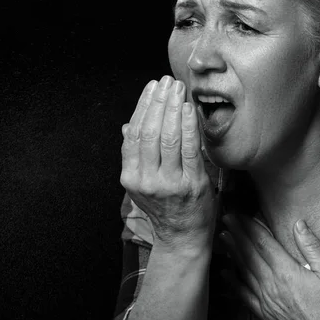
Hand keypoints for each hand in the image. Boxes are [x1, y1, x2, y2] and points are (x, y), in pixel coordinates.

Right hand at [120, 75, 217, 251]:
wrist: (183, 238)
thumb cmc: (165, 207)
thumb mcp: (142, 183)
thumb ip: (135, 155)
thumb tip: (127, 126)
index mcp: (131, 177)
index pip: (134, 134)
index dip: (142, 107)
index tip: (152, 88)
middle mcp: (146, 180)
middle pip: (149, 132)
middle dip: (158, 102)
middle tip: (167, 81)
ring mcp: (169, 183)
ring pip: (167, 137)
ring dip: (173, 108)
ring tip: (178, 89)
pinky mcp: (192, 184)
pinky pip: (189, 149)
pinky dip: (188, 126)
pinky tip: (189, 109)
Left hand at [220, 214, 319, 319]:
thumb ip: (311, 247)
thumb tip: (299, 225)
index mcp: (286, 271)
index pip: (262, 243)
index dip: (249, 227)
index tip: (239, 216)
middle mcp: (271, 283)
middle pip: (249, 254)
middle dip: (237, 234)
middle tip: (226, 220)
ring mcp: (265, 298)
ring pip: (244, 270)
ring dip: (233, 252)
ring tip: (224, 238)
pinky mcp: (263, 311)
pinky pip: (243, 294)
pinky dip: (232, 282)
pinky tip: (225, 273)